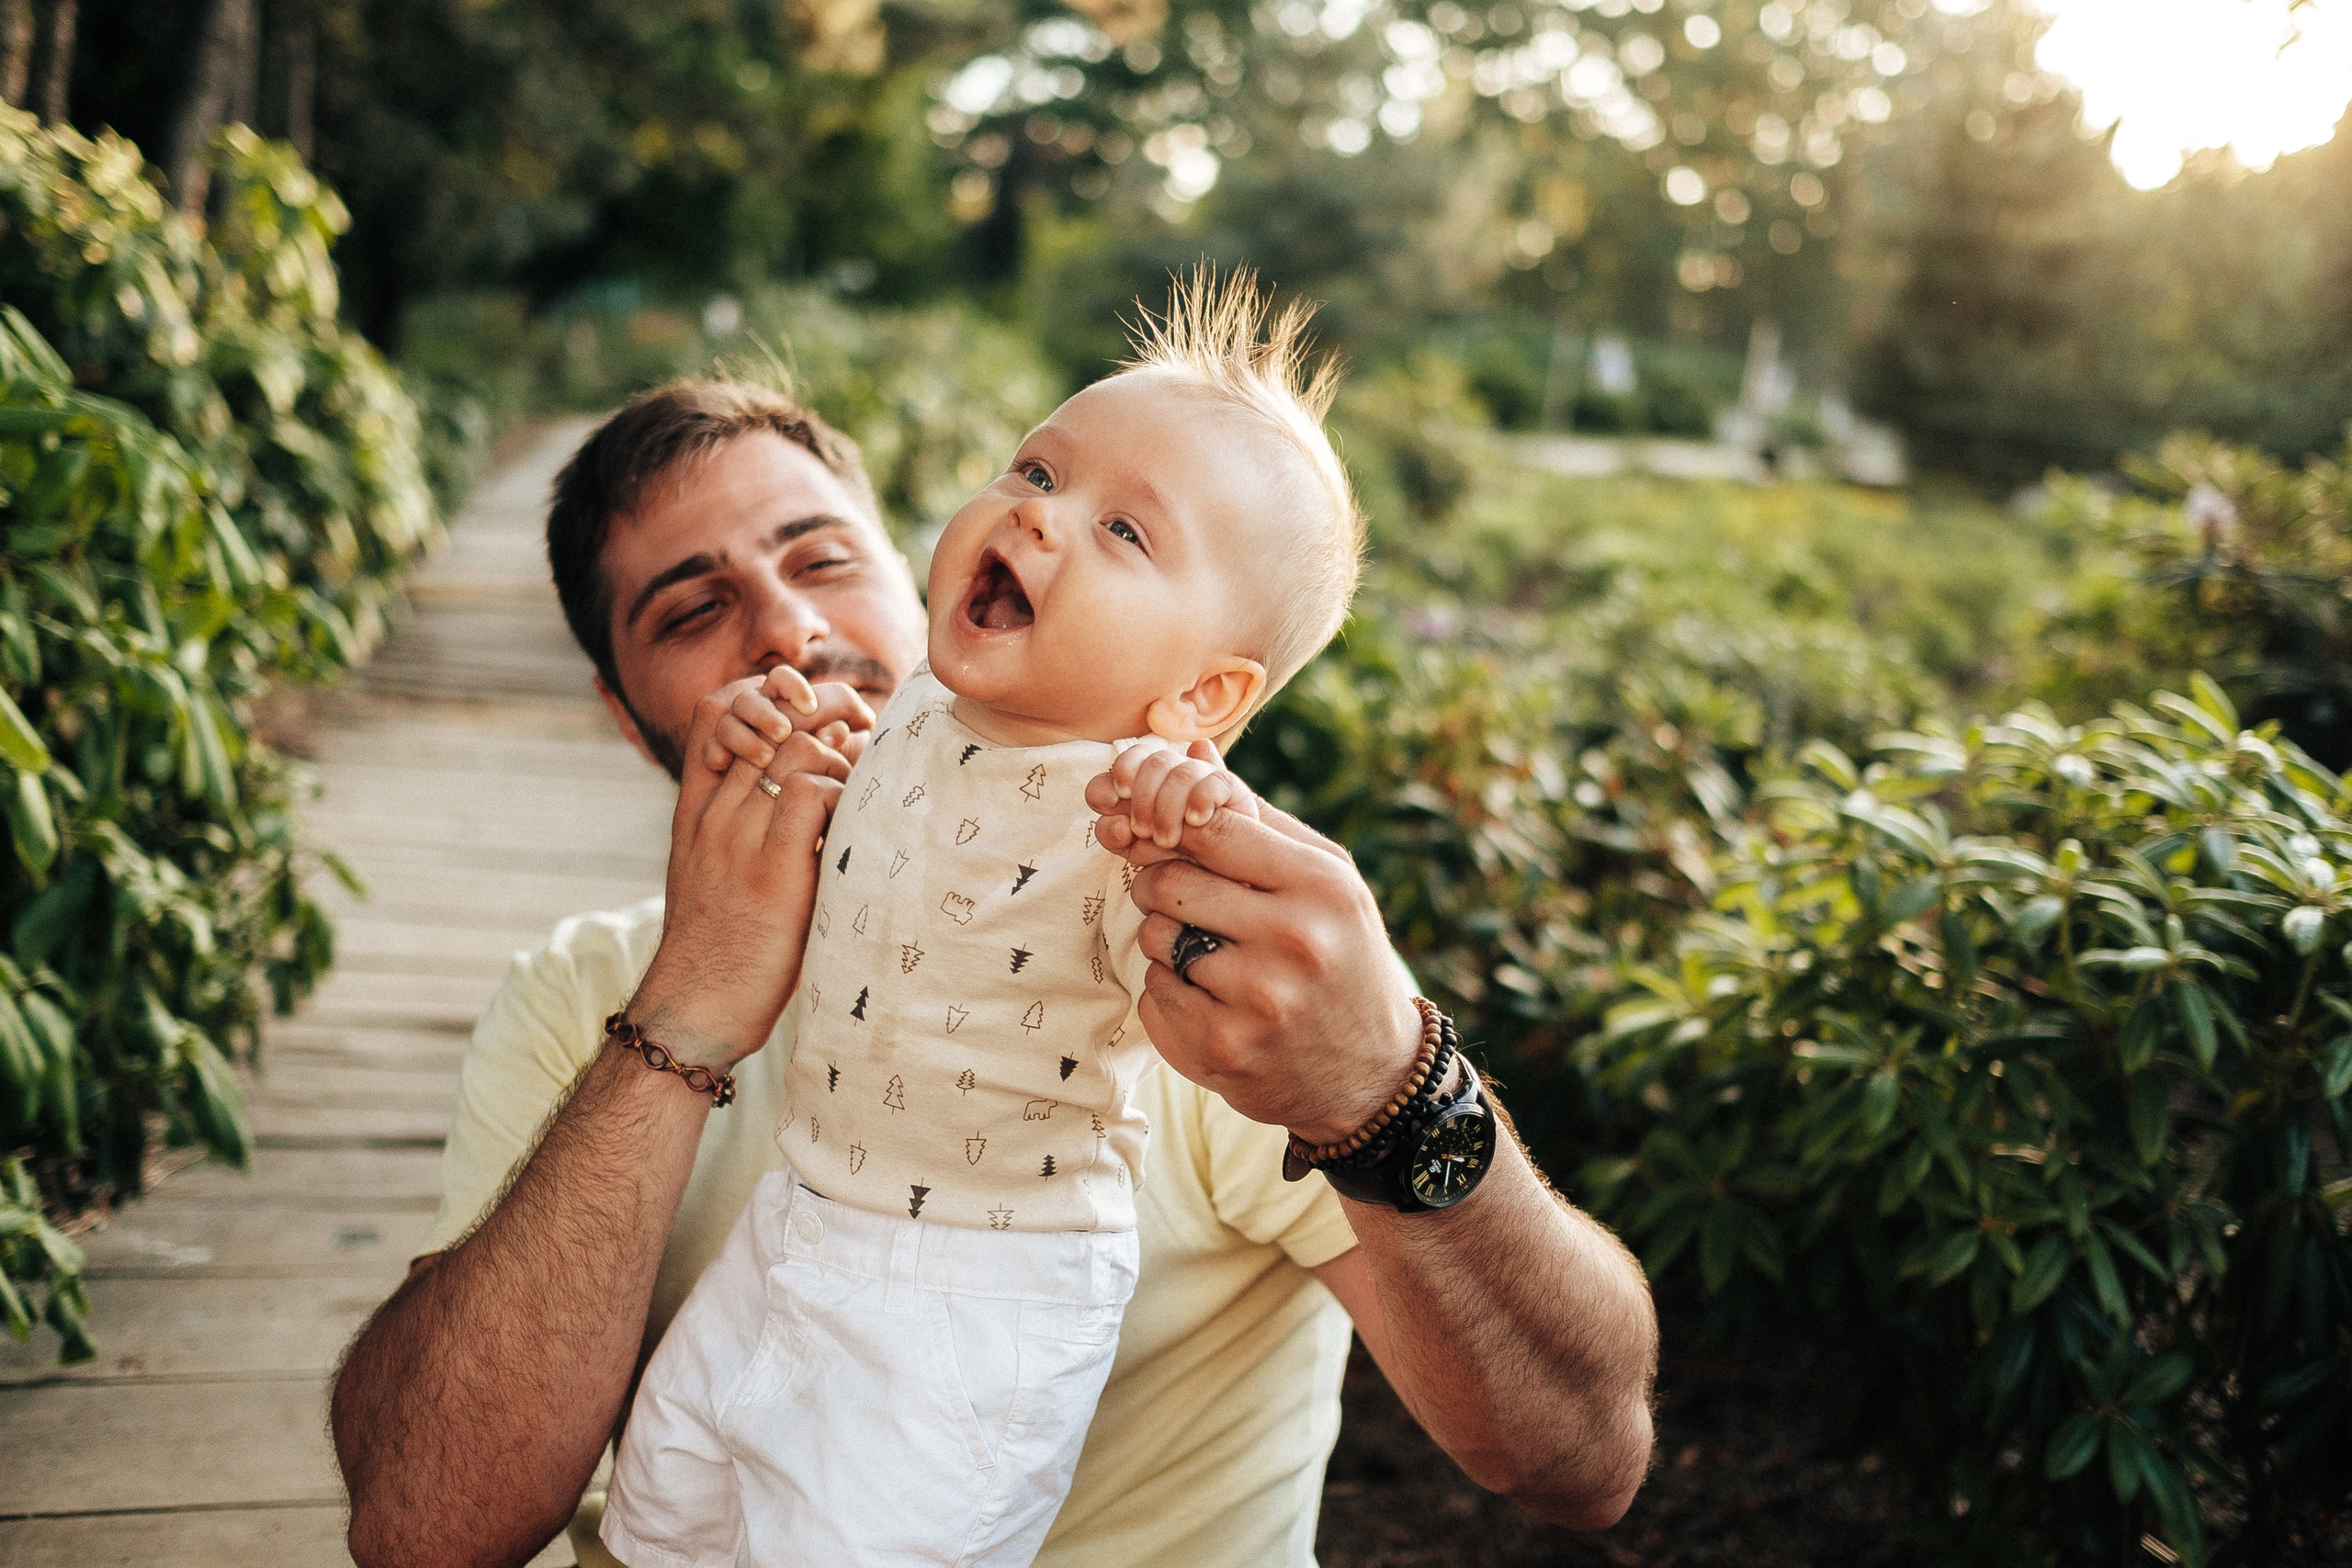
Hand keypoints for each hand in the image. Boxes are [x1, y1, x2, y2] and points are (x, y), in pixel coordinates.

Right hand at [632, 674, 857, 1066]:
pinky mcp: (771, 869)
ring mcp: (738, 838)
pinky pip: (809, 794)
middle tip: (861, 731)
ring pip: (796, 748)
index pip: (717, 711)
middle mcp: (713, 813)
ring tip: (862, 785)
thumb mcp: (717, 873)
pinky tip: (853, 824)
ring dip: (842, 756)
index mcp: (695, 809)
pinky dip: (842, 795)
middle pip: (768, 719)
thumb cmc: (721, 946)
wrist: (695, 1007)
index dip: (767, 694)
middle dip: (824, 711)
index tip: (812, 715)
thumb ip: (746, 829)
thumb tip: (806, 791)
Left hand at [1086, 784, 1421, 1144]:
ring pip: (1156, 937)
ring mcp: (1256, 999)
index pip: (1210, 827)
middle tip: (1184, 901)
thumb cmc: (1344, 957)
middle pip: (1169, 881)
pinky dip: (1170, 991)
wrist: (1372, 1075)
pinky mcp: (1223, 1048)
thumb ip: (1258, 817)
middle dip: (1160, 884)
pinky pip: (1155, 992)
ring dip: (1166, 940)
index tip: (1164, 838)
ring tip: (1209, 954)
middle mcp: (1293, 939)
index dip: (1170, 827)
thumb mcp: (1326, 880)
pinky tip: (1212, 999)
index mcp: (1321, 885)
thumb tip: (1194, 749)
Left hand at [1090, 738, 1260, 853]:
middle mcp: (1181, 775)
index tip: (1117, 797)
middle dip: (1144, 797)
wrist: (1221, 884)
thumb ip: (1115, 830)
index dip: (1123, 769)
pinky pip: (1218, 780)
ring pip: (1183, 771)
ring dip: (1168, 807)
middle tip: (1143, 832)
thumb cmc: (1172, 866)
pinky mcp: (1237, 796)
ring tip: (1166, 840)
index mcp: (1155, 781)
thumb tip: (1100, 798)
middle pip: (1157, 760)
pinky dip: (1201, 799)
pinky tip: (1195, 820)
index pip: (1136, 756)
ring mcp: (1209, 783)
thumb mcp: (1136, 850)